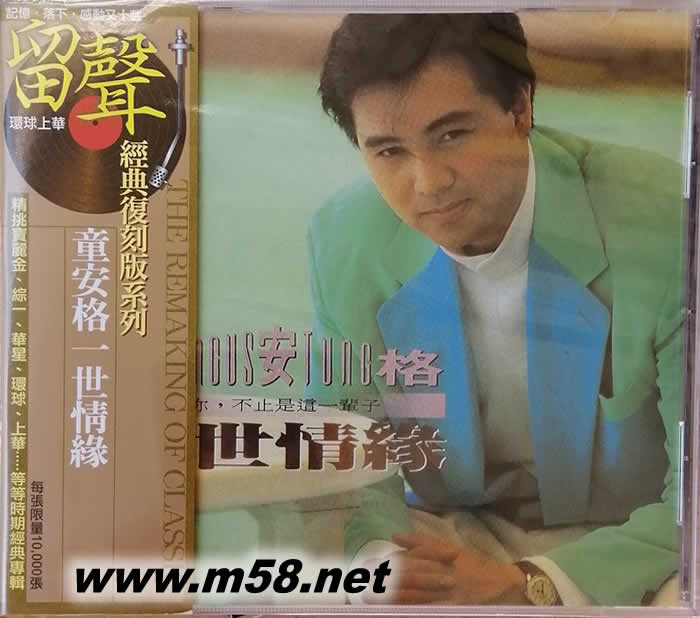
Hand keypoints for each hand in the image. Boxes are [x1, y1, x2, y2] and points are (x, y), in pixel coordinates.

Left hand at [359, 530, 526, 604]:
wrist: (502, 587)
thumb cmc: (473, 566)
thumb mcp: (449, 549)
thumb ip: (422, 543)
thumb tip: (395, 535)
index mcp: (438, 561)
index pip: (407, 562)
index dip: (387, 566)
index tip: (367, 566)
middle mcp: (440, 578)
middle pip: (407, 581)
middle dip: (383, 584)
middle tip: (361, 585)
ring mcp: (444, 598)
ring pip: (413, 599)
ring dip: (391, 599)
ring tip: (370, 599)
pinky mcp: (448, 609)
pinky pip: (425, 610)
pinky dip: (410, 609)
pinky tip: (395, 608)